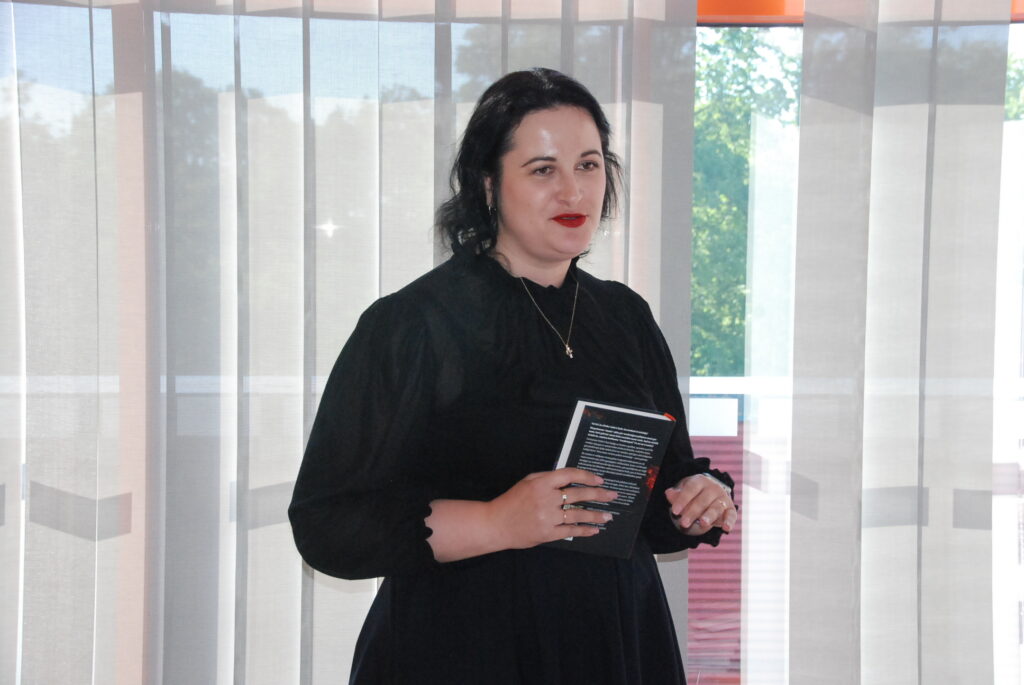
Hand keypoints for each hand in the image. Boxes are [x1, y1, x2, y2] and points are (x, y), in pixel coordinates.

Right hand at [488, 468, 618, 549]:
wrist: (496, 523)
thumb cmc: (512, 501)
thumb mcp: (528, 482)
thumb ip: (548, 478)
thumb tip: (571, 479)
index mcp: (542, 483)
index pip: (570, 475)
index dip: (587, 476)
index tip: (599, 479)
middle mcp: (546, 499)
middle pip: (579, 495)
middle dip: (599, 494)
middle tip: (612, 495)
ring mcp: (548, 517)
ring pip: (578, 515)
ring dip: (596, 515)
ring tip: (608, 516)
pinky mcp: (547, 533)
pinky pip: (570, 531)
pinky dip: (584, 530)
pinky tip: (594, 530)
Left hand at [665, 475, 736, 535]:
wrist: (710, 495)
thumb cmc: (693, 495)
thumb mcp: (684, 493)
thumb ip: (676, 496)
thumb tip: (668, 493)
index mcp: (701, 481)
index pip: (691, 489)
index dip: (683, 499)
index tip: (674, 511)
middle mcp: (714, 488)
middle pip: (702, 500)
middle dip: (692, 512)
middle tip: (683, 523)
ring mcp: (723, 499)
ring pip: (715, 508)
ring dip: (709, 516)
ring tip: (702, 523)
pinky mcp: (730, 509)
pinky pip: (731, 515)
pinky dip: (729, 522)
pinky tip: (726, 528)